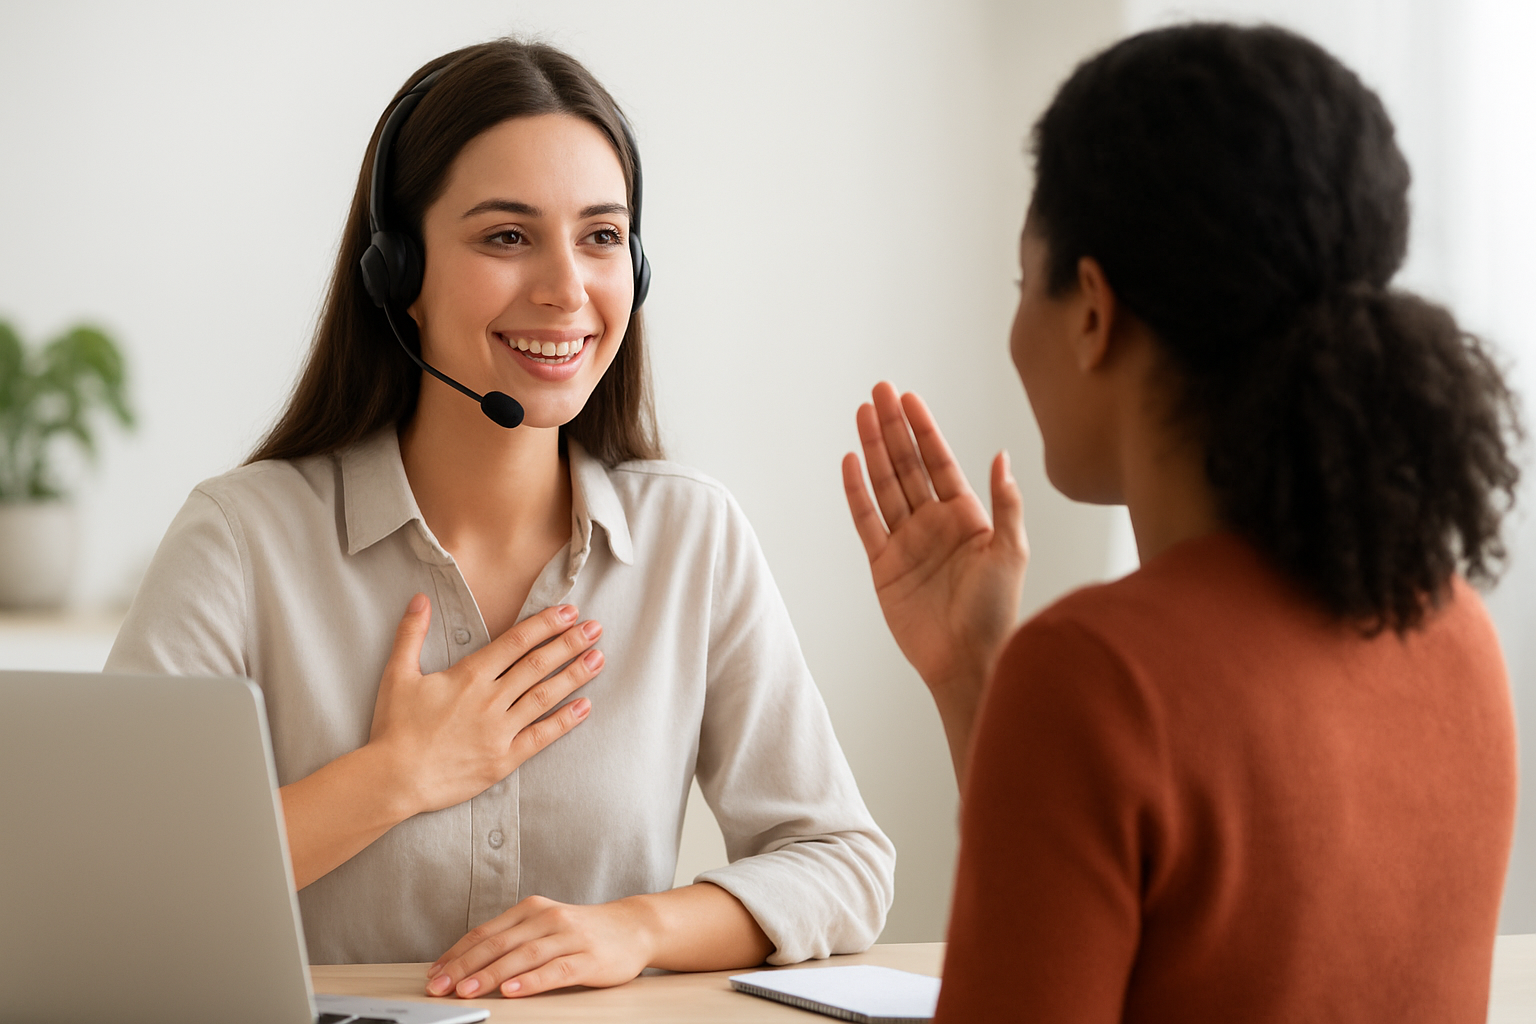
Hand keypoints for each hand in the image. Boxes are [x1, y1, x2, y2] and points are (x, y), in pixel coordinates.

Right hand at [367, 595, 602, 816]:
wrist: (393, 779)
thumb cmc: (394, 727)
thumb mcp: (397, 674)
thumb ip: (412, 633)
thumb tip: (419, 598)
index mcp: (468, 676)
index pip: (516, 642)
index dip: (545, 624)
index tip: (569, 611)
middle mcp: (490, 700)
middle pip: (538, 665)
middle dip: (569, 643)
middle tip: (596, 628)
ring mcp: (499, 731)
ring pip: (545, 697)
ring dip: (574, 676)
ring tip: (599, 658)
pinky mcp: (504, 760)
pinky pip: (541, 737)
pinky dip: (565, 721)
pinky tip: (586, 706)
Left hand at [424, 894, 652, 998]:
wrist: (634, 927)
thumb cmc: (583, 930)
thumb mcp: (546, 925)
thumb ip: (513, 939)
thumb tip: (468, 962)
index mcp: (532, 909)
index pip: (486, 932)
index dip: (457, 953)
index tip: (434, 973)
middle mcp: (548, 919)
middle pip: (498, 943)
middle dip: (464, 967)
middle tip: (439, 986)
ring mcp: (569, 937)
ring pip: (523, 956)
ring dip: (491, 975)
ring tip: (467, 991)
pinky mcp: (588, 958)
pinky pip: (555, 970)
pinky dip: (532, 981)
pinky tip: (513, 990)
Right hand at [842, 383, 1027, 774]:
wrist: (968, 660)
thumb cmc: (997, 611)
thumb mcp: (1011, 552)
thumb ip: (1005, 504)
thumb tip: (1001, 457)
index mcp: (967, 516)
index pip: (939, 461)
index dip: (923, 429)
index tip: (908, 399)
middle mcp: (933, 523)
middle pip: (907, 465)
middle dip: (892, 428)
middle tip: (878, 391)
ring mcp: (906, 542)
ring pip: (885, 485)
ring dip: (872, 450)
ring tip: (860, 415)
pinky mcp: (883, 566)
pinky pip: (866, 521)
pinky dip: (857, 493)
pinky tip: (850, 463)